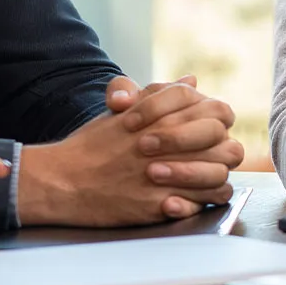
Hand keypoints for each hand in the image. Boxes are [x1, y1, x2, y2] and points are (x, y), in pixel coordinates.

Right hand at [16, 93, 241, 227]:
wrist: (63, 180)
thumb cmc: (91, 145)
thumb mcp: (122, 111)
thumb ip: (159, 95)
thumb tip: (191, 80)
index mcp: (158, 116)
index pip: (212, 108)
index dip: (217, 119)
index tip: (211, 128)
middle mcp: (164, 141)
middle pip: (220, 139)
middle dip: (222, 146)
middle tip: (214, 154)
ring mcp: (164, 174)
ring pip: (218, 173)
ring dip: (216, 174)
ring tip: (206, 178)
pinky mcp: (159, 204)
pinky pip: (202, 202)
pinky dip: (204, 200)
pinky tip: (194, 197)